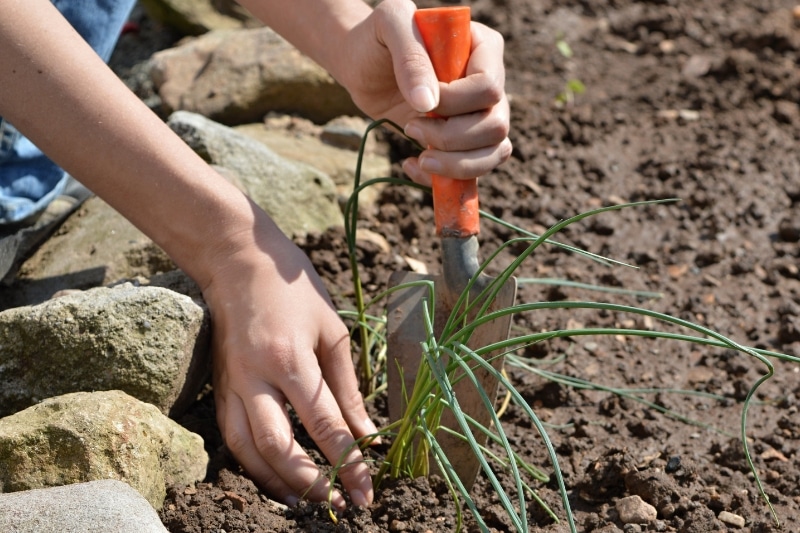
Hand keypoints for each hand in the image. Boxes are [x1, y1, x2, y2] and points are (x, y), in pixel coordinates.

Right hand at [202, 207, 376, 509]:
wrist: (237, 261)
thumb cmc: (292, 288)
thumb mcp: (331, 329)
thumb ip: (347, 386)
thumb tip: (365, 432)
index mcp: (289, 357)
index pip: (322, 422)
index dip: (346, 461)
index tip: (365, 490)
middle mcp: (254, 376)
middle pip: (278, 445)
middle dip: (310, 482)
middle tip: (338, 504)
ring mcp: (230, 384)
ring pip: (246, 449)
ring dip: (276, 482)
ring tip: (306, 503)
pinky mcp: (217, 388)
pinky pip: (230, 438)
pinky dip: (252, 465)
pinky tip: (273, 478)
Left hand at [337, 0, 511, 184]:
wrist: (361, 66)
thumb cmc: (378, 38)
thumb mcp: (390, 25)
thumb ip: (411, 56)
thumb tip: (428, 105)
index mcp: (483, 48)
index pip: (489, 87)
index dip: (456, 103)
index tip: (421, 100)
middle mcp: (489, 84)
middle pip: (496, 126)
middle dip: (451, 138)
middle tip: (411, 127)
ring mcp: (479, 115)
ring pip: (494, 152)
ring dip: (455, 164)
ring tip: (420, 157)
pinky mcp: (462, 142)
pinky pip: (474, 171)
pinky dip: (444, 179)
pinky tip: (411, 164)